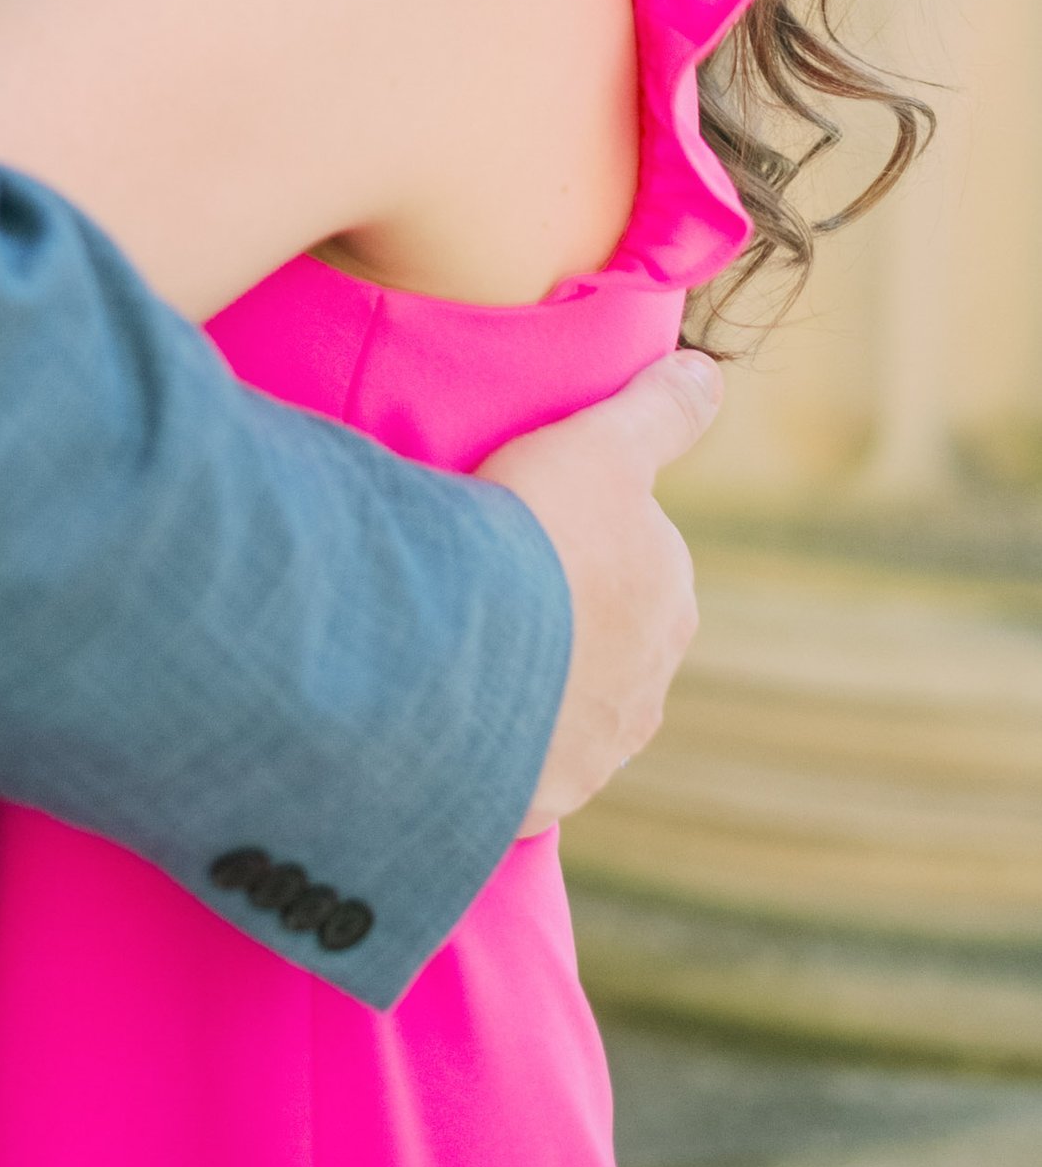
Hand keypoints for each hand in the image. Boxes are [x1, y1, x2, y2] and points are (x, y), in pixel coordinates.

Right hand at [482, 348, 719, 828]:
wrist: (462, 647)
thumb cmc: (535, 532)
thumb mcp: (600, 444)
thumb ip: (660, 411)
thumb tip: (710, 371)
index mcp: (670, 597)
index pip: (638, 562)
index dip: (581, 538)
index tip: (525, 527)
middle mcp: (651, 681)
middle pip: (609, 639)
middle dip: (566, 621)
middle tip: (493, 588)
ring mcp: (600, 747)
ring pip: (570, 705)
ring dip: (534, 685)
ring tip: (468, 651)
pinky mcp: (547, 795)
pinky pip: (525, 763)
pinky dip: (500, 743)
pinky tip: (457, 712)